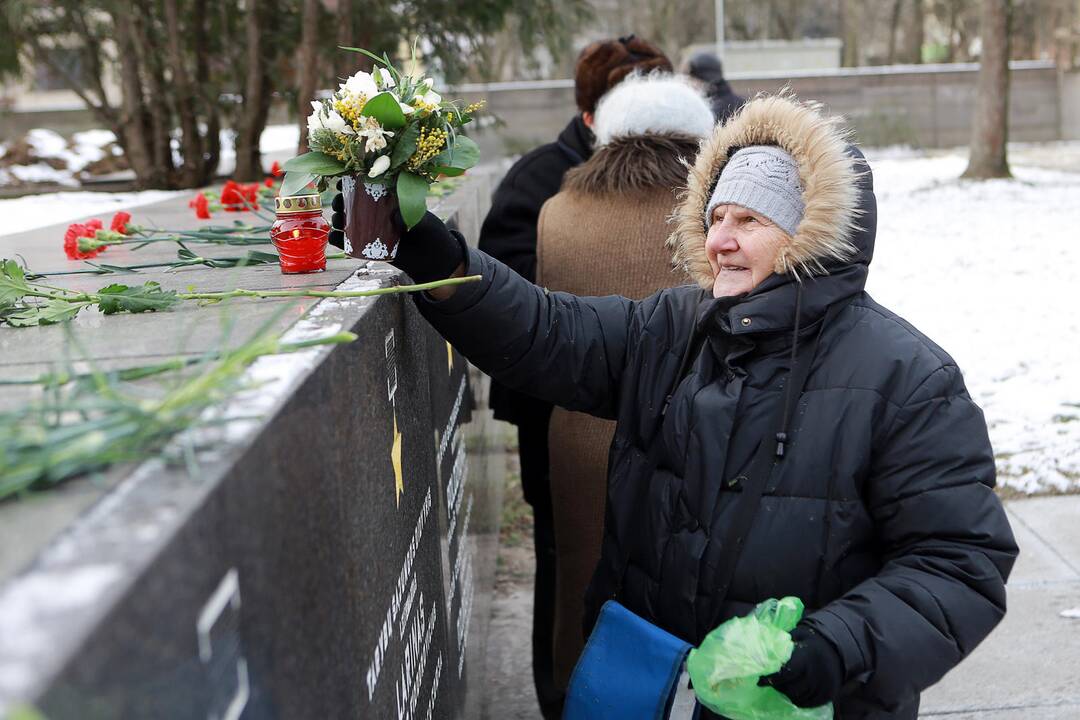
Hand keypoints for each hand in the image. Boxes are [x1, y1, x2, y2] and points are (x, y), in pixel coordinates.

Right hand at [329, 183, 465, 294]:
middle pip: (350, 204)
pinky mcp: (368, 248)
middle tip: (339, 203)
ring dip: (336, 220)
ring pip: (346, 223)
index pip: (365, 188)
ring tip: (338, 221)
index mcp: (386, 200)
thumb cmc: (429, 233)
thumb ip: (413, 217)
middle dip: (339, 202)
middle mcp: (375, 214)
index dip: (350, 183)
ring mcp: (371, 231)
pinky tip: (334, 237)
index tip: (342, 182)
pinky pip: (349, 244)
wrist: (432, 260)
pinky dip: (339, 241)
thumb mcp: (423, 221)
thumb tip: (393, 215)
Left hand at [758, 625, 844, 707]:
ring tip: (783, 685)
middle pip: (790, 688)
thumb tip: (761, 654)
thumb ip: (781, 644)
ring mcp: (824, 686)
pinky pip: (807, 703)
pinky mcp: (827, 695)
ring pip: (797, 697)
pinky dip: (797, 699)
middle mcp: (817, 673)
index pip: (786, 673)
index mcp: (808, 656)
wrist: (835, 649)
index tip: (760, 680)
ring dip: (787, 693)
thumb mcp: (797, 636)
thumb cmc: (810, 642)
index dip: (771, 678)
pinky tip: (794, 690)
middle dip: (778, 686)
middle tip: (771, 682)